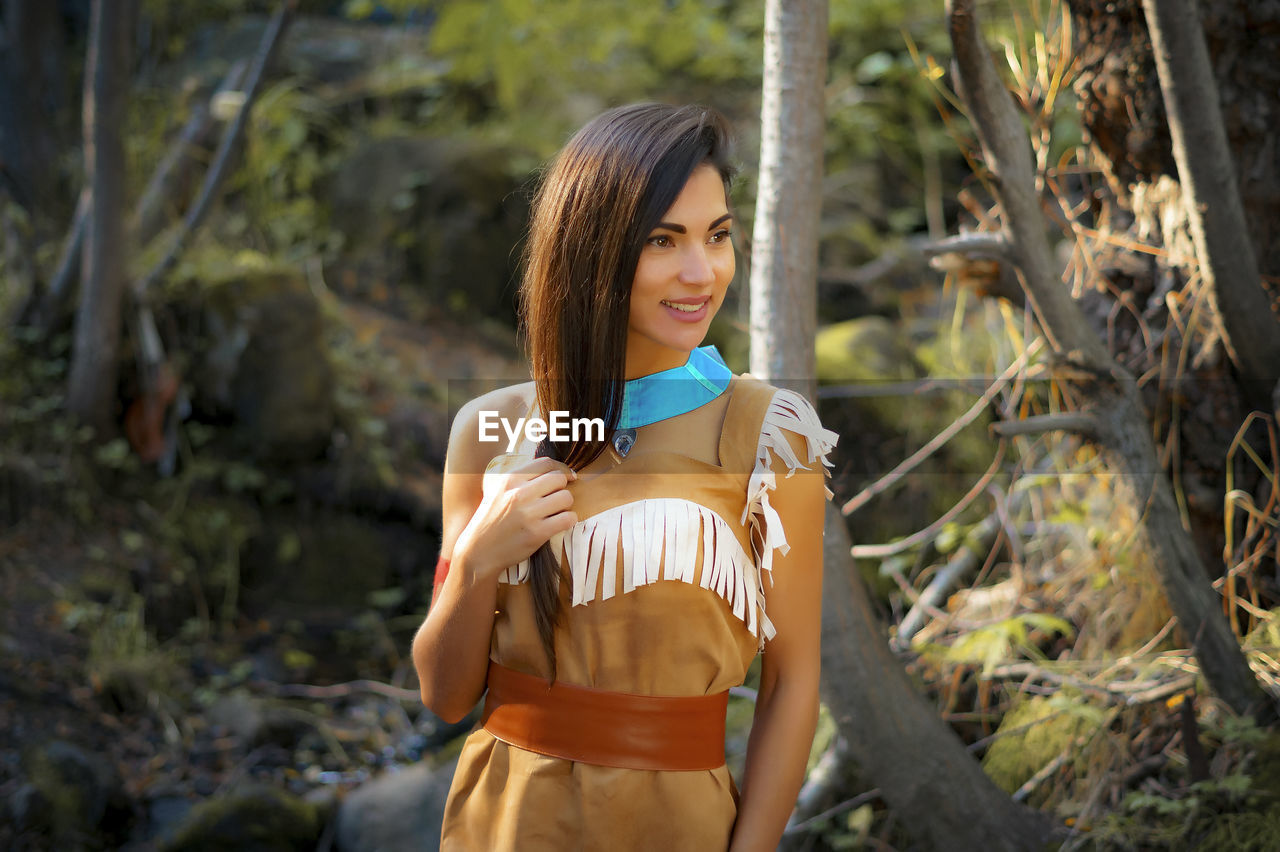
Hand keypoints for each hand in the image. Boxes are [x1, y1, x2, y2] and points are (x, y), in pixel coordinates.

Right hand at [451, 456, 577, 582]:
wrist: (479, 551)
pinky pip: (568, 518)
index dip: (560, 469)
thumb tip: (549, 467)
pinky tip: (560, 523)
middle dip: (561, 488)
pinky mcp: (537, 533)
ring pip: (566, 497)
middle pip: (559, 478)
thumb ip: (519, 476)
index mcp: (509, 479)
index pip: (545, 463)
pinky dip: (568, 520)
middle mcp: (519, 493)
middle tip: (555, 498)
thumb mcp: (496, 489)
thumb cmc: (490, 519)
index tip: (566, 476)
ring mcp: (528, 514)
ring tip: (556, 511)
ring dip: (565, 505)